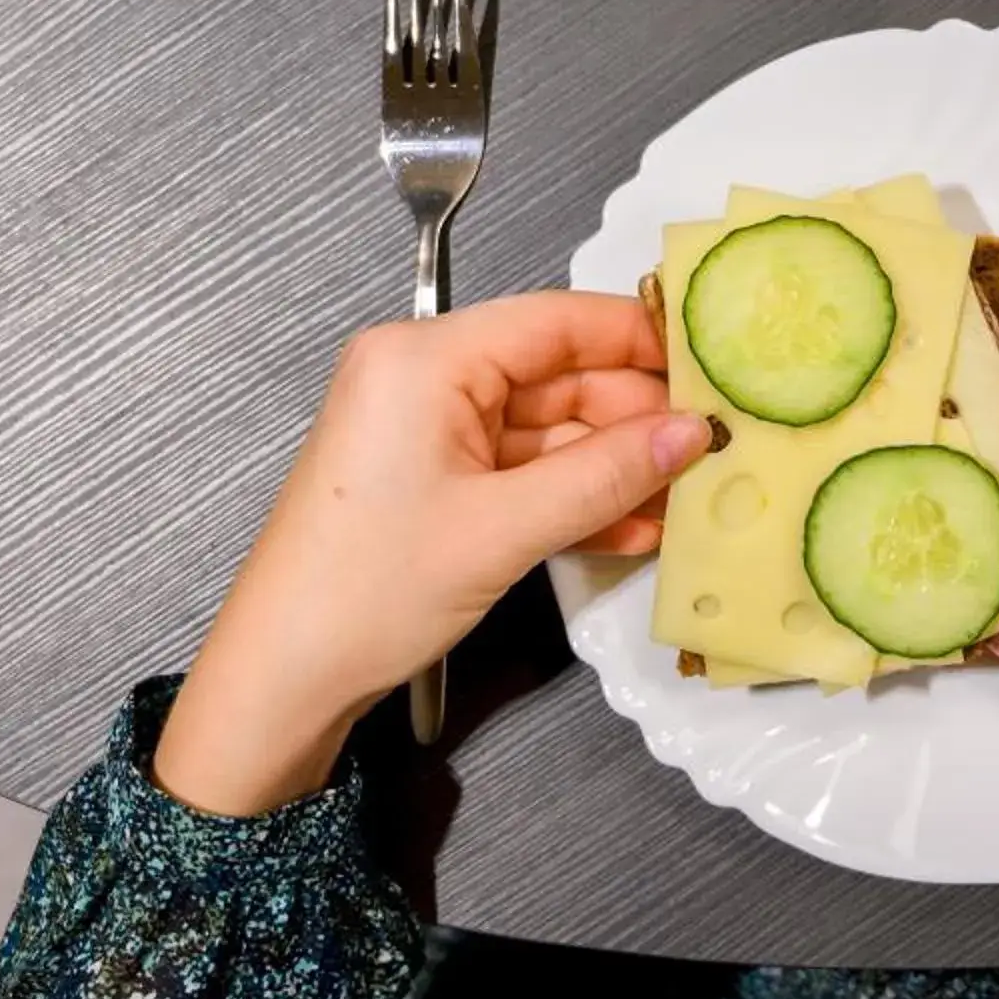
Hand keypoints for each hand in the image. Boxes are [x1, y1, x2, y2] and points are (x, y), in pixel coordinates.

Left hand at [154, 291, 708, 815]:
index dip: (640, 339)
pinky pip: (521, 471)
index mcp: (424, 358)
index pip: (556, 320)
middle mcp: (423, 378)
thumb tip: (692, 434)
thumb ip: (607, 475)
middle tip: (715, 446)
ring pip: (548, 430)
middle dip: (635, 417)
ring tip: (688, 496)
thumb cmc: (365, 592)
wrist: (283, 677)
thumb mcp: (504, 530)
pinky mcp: (434, 480)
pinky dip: (574, 497)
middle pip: (557, 375)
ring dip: (614, 467)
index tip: (711, 366)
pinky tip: (634, 526)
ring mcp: (428, 431)